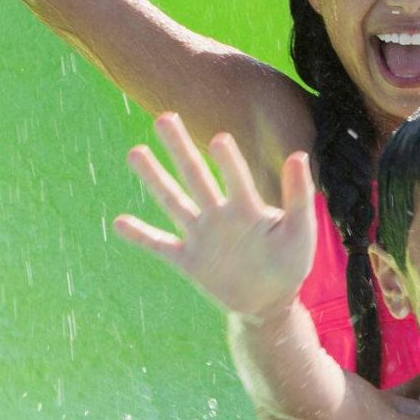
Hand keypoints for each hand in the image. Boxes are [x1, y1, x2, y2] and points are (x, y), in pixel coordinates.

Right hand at [113, 112, 316, 320]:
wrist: (271, 301)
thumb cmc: (290, 261)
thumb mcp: (300, 230)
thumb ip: (299, 196)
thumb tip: (299, 155)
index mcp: (247, 207)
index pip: (236, 179)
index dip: (229, 163)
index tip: (220, 140)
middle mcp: (219, 215)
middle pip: (195, 176)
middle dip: (181, 149)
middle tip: (164, 118)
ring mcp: (201, 236)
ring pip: (173, 202)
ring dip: (154, 178)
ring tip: (135, 151)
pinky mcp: (188, 261)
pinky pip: (160, 245)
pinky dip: (141, 236)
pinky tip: (118, 222)